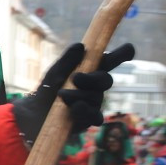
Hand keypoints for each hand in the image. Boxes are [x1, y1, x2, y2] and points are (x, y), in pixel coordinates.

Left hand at [12, 43, 133, 142]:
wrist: (35, 115)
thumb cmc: (47, 90)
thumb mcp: (54, 74)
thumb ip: (67, 61)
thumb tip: (80, 45)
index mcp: (90, 71)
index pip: (110, 62)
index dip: (121, 55)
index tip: (129, 49)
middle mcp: (95, 87)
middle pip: (106, 80)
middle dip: (92, 79)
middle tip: (75, 77)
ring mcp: (94, 104)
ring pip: (96, 98)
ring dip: (77, 95)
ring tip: (60, 96)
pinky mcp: (89, 119)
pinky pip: (95, 116)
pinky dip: (84, 111)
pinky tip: (74, 109)